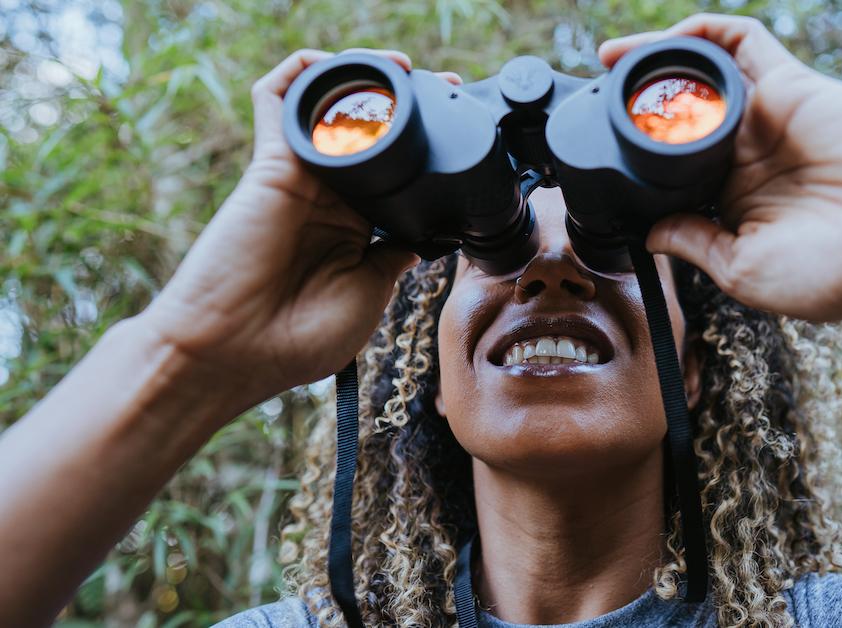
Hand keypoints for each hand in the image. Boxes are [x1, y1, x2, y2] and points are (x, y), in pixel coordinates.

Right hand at [139, 50, 461, 412]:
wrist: (234, 352)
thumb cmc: (296, 339)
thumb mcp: (369, 293)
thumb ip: (395, 254)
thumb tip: (429, 233)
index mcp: (353, 226)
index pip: (392, 172)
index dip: (424, 150)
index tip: (460, 132)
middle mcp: (327, 196)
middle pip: (367, 131)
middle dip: (406, 104)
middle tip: (447, 87)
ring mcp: (299, 177)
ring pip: (329, 107)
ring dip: (363, 78)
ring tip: (403, 70)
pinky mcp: (270, 164)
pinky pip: (277, 100)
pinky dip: (301, 72)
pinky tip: (336, 65)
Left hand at [600, 14, 841, 335]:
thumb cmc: (840, 271)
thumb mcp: (746, 271)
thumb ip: (695, 245)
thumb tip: (649, 234)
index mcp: (736, 202)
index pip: (672, 168)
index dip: (635, 156)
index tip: (597, 151)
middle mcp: (749, 156)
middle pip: (680, 115)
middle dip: (635, 103)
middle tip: (594, 94)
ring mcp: (770, 118)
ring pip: (702, 74)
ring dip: (655, 61)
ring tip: (609, 60)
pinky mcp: (793, 85)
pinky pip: (742, 43)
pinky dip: (702, 34)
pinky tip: (663, 43)